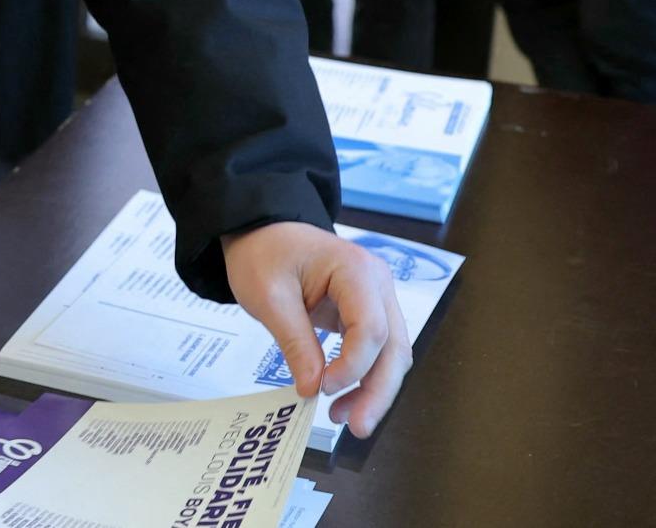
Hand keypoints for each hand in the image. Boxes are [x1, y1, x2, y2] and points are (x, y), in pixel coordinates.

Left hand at [221, 221, 409, 435]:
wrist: (262, 229)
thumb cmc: (262, 254)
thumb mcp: (268, 297)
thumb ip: (295, 342)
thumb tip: (312, 390)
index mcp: (356, 270)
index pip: (370, 329)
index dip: (353, 367)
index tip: (323, 389)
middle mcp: (378, 283)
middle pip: (393, 346)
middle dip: (378, 391)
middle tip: (356, 427)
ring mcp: (377, 297)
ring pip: (391, 353)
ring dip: (374, 390)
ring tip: (344, 419)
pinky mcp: (368, 311)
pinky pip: (377, 349)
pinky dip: (365, 377)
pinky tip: (344, 399)